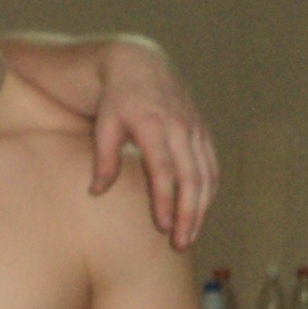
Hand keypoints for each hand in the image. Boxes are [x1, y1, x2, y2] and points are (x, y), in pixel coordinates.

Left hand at [91, 43, 218, 250]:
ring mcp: (195, 128)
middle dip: (188, 213)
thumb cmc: (114, 100)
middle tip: (181, 243)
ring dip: (201, 207)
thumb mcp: (103, 125)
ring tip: (190, 236)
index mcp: (154, 125)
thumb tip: (96, 191)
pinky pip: (211, 165)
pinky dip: (209, 191)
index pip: (164, 170)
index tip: (162, 228)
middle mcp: (180, 126)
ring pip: (207, 174)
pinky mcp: (202, 130)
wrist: (139, 65)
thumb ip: (103, 159)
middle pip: (192, 177)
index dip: (165, 200)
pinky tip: (200, 212)